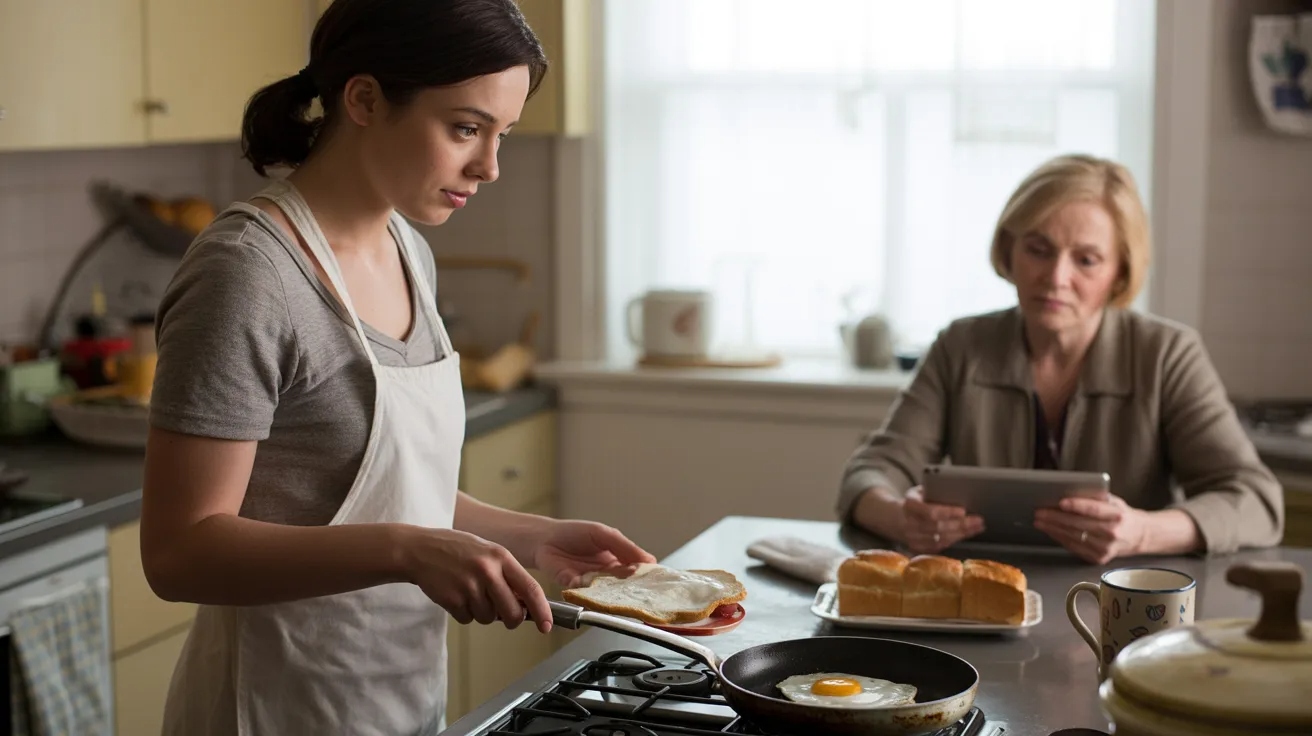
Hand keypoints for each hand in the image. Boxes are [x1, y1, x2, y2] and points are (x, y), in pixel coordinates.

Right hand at [401, 527, 552, 632]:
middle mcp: (487, 571)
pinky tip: (456, 594)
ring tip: (470, 592)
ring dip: (481, 612)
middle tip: (504, 615)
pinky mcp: (452, 599)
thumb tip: (525, 605)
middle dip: (511, 619)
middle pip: (512, 612)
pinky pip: (467, 619)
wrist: (418, 550)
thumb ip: (506, 574)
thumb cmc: (456, 550)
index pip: (530, 588)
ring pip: (488, 618)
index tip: (547, 626)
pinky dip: (464, 613)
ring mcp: (468, 586)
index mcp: (500, 557)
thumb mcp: (487, 552)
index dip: (542, 611)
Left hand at [533, 519, 655, 589]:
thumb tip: (650, 562)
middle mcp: (608, 575)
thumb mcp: (604, 534)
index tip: (659, 584)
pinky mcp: (576, 589)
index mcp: (619, 560)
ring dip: (615, 592)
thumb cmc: (575, 533)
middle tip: (644, 592)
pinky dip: (593, 592)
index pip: (638, 571)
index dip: (648, 578)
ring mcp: (593, 584)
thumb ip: (626, 547)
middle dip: (635, 589)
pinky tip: (598, 587)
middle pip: (626, 586)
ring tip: (624, 590)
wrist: (545, 539)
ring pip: (610, 592)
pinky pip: (588, 594)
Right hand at [900, 486, 984, 553]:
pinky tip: (966, 535)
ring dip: (961, 534)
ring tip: (977, 527)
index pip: (930, 512)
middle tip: (978, 520)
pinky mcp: (918, 548)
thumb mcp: (921, 491)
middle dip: (961, 525)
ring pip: (940, 539)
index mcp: (909, 505)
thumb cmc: (916, 501)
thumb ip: (935, 492)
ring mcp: (912, 539)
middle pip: (938, 528)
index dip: (947, 512)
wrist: (897, 518)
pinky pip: (939, 547)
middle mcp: (909, 524)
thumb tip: (960, 492)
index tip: (963, 511)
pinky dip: (955, 541)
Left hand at [1033, 493, 1147, 564]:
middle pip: (1079, 525)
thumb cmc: (1121, 515)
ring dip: (1053, 529)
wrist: (1139, 536)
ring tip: (1040, 521)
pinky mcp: (1099, 558)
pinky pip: (1075, 548)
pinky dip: (1060, 538)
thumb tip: (1069, 491)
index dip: (1077, 506)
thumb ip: (1095, 497)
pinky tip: (1051, 531)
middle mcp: (1113, 534)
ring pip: (1074, 537)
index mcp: (1118, 516)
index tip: (1060, 502)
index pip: (1094, 510)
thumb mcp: (1114, 501)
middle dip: (1056, 518)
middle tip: (1039, 512)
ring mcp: (1106, 548)